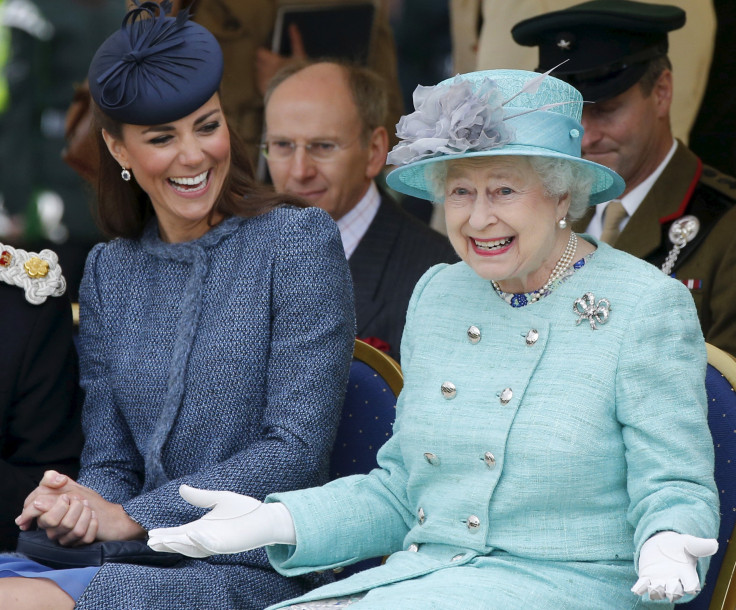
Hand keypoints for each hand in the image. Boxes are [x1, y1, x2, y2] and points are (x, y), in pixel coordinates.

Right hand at [16, 470, 145, 543]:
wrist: (107, 513)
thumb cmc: (82, 498)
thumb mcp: (66, 484)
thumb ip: (52, 478)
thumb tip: (56, 480)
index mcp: (43, 514)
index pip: (31, 512)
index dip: (49, 504)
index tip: (65, 498)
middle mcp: (51, 529)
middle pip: (53, 521)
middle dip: (72, 506)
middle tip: (80, 501)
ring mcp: (64, 539)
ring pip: (71, 530)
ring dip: (85, 513)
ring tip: (88, 507)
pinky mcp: (78, 545)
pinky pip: (85, 538)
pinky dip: (93, 524)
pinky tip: (94, 517)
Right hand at [147, 485, 295, 556]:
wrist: (264, 517)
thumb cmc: (243, 509)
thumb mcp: (218, 499)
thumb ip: (200, 497)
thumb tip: (181, 488)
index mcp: (202, 527)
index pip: (179, 533)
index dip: (166, 534)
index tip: (151, 534)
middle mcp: (206, 537)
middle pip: (182, 543)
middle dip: (167, 543)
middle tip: (152, 541)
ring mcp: (216, 542)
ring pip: (193, 547)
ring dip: (179, 544)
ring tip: (164, 540)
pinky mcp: (227, 545)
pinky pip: (211, 545)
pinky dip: (200, 541)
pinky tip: (191, 534)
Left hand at [255, 23, 305, 94]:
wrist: (295, 94)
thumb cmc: (298, 73)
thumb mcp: (299, 55)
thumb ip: (295, 40)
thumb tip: (292, 25)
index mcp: (269, 60)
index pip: (260, 52)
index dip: (264, 54)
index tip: (270, 56)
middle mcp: (263, 70)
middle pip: (258, 63)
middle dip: (263, 63)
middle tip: (274, 67)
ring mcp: (261, 81)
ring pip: (258, 74)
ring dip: (263, 73)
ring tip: (273, 77)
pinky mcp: (262, 91)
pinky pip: (259, 85)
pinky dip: (264, 84)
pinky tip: (272, 86)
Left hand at [632, 531, 717, 600]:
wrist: (661, 545)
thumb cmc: (678, 546)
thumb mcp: (688, 543)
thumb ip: (700, 545)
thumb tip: (714, 544)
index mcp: (687, 575)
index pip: (692, 585)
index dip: (691, 587)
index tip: (691, 588)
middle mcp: (674, 582)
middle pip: (675, 592)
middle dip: (673, 591)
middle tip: (670, 589)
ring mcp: (659, 582)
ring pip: (658, 592)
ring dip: (656, 591)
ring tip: (653, 587)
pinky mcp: (646, 578)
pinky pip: (642, 586)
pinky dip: (640, 589)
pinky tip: (636, 589)